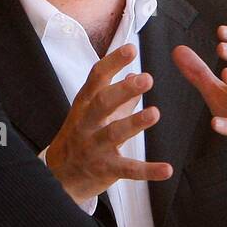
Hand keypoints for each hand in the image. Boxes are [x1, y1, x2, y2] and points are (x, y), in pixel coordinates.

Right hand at [44, 43, 172, 202]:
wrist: (59, 177)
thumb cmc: (80, 138)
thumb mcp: (93, 113)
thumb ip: (118, 95)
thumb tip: (136, 74)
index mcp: (85, 104)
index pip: (96, 77)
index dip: (113, 62)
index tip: (131, 49)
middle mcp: (87, 123)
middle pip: (103, 103)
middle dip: (123, 90)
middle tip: (147, 79)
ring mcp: (93, 147)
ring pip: (113, 133)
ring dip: (134, 122)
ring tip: (154, 113)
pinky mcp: (104, 169)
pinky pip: (128, 169)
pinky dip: (148, 170)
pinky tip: (167, 170)